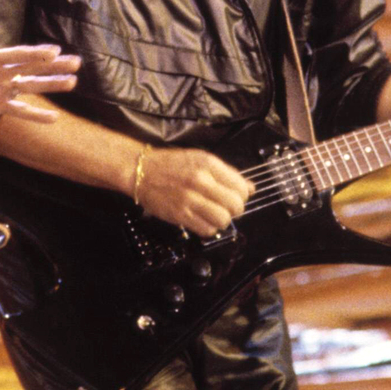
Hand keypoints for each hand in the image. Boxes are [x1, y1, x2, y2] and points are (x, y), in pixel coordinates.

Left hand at [0, 38, 80, 122]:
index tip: (54, 50)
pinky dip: (35, 114)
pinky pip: (19, 110)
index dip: (34, 53)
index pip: (16, 55)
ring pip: (30, 87)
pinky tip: (53, 119)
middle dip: (52, 65)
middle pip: (30, 68)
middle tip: (76, 61)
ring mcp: (0, 89)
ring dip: (50, 85)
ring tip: (73, 82)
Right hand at [135, 147, 253, 236]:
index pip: (240, 187)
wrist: (140, 171)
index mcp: (208, 164)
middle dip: (234, 210)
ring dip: (222, 220)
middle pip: (235, 205)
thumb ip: (226, 173)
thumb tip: (249, 188)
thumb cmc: (171, 164)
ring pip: (223, 220)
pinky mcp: (180, 215)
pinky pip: (207, 230)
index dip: (241, 195)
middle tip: (225, 207)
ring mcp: (190, 199)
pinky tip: (202, 220)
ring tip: (213, 214)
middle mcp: (201, 180)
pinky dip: (209, 228)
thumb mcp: (201, 159)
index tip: (233, 196)